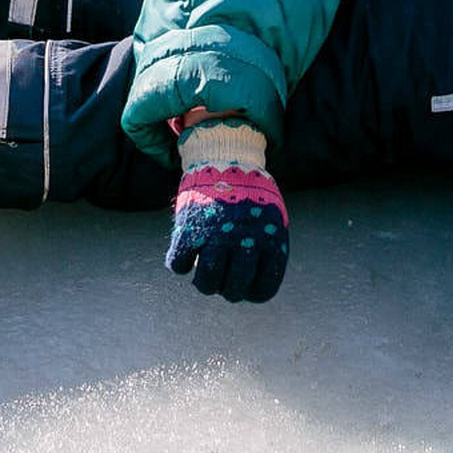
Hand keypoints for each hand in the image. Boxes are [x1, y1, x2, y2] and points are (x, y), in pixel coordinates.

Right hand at [167, 121, 287, 301]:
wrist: (226, 159)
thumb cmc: (250, 195)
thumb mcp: (272, 218)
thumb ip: (270, 249)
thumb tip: (259, 285)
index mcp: (269, 241)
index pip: (264, 288)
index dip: (254, 293)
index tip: (247, 289)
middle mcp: (244, 242)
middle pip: (234, 289)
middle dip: (229, 291)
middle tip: (225, 284)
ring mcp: (216, 236)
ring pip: (205, 283)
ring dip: (205, 284)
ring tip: (206, 275)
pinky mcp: (189, 229)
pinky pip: (179, 265)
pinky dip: (181, 264)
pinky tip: (186, 256)